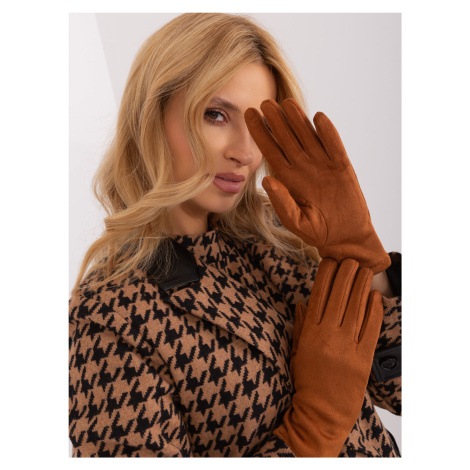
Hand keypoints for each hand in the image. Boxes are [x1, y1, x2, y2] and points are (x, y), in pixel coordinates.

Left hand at [244, 99, 389, 273]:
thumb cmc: (317, 231)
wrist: (344, 237)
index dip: (260, 133)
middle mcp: (303, 167)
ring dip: (299, 120)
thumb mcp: (295, 221)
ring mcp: (322, 165)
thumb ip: (281, 203)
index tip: (248, 115)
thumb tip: (267, 180)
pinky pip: (334, 147)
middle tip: (264, 102)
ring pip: (309, 137)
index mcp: (288, 178)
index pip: (271, 151)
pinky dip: (328, 133)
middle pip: (287, 139)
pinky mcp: (342, 167)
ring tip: (287, 102)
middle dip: (276, 121)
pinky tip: (319, 118)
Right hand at [274, 258, 383, 456]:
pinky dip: (374, 311)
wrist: (322, 412)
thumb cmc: (306, 381)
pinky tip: (374, 297)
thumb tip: (304, 303)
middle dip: (346, 275)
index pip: (318, 296)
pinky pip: (371, 328)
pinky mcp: (363, 358)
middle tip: (351, 259)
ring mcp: (347, 347)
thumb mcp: (297, 351)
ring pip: (356, 308)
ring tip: (365, 270)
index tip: (330, 261)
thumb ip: (301, 325)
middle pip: (339, 297)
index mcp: (310, 333)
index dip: (325, 276)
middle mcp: (328, 336)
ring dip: (361, 286)